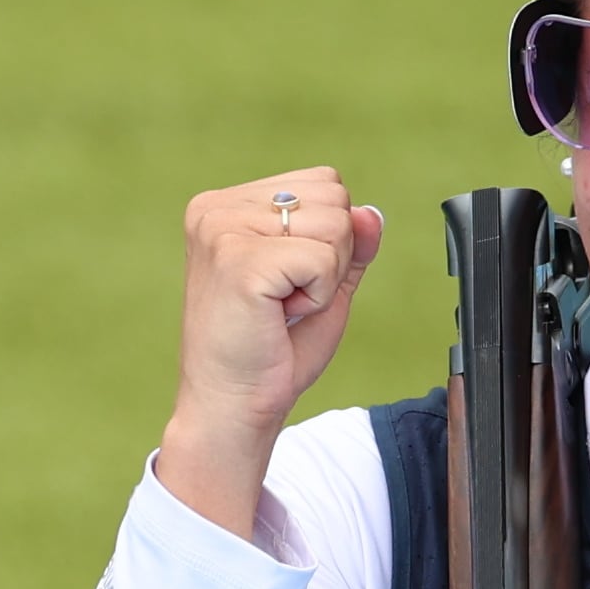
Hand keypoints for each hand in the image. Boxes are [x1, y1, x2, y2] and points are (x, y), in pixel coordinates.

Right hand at [156, 169, 384, 534]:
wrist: (233, 406)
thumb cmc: (270, 352)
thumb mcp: (322, 286)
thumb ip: (348, 245)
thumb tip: (372, 213)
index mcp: (226, 205)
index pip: (323, 182)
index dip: (329, 240)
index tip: (288, 283)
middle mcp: (217, 208)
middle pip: (333, 197)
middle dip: (331, 256)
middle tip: (286, 300)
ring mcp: (223, 230)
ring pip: (334, 225)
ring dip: (325, 278)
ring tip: (282, 308)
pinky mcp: (239, 260)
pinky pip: (325, 259)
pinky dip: (319, 296)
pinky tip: (281, 316)